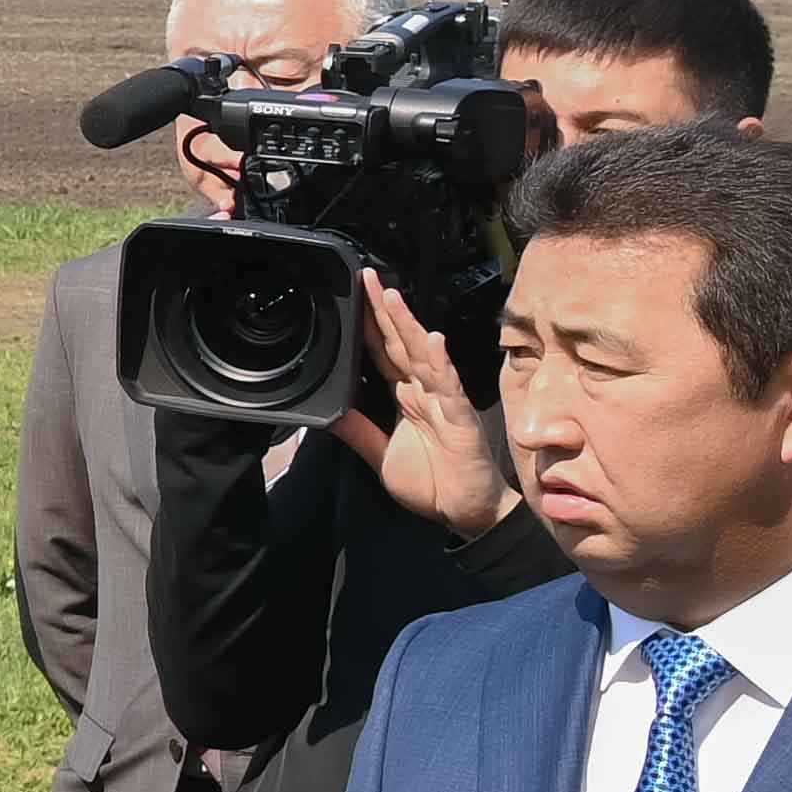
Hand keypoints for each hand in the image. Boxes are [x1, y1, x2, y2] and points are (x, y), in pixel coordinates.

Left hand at [324, 274, 516, 538]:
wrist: (463, 513)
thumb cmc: (432, 482)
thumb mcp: (380, 455)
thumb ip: (358, 431)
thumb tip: (327, 412)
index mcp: (405, 398)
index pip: (383, 353)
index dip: (369, 326)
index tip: (354, 298)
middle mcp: (425, 393)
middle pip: (401, 344)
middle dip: (385, 311)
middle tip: (368, 278)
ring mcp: (444, 402)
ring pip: (423, 356)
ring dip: (408, 326)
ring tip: (392, 298)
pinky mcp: (460, 419)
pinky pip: (450, 387)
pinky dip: (441, 364)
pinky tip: (434, 342)